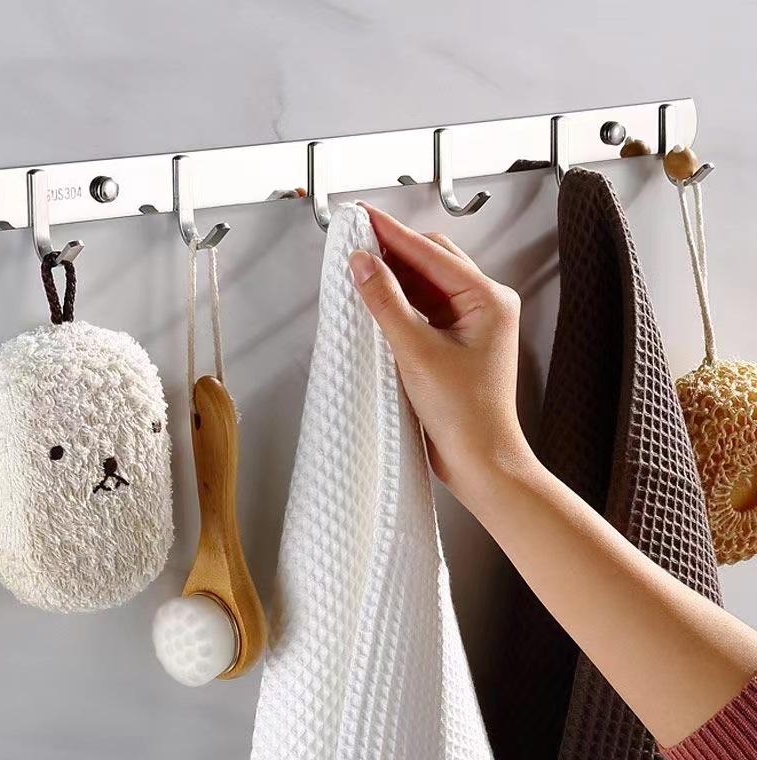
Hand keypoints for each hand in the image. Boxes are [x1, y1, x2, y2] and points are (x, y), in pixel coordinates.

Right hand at [349, 203, 535, 511]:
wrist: (480, 460)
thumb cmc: (465, 414)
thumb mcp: (416, 352)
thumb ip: (386, 303)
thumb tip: (362, 264)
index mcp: (487, 299)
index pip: (431, 253)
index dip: (392, 233)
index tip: (362, 216)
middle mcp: (484, 306)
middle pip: (431, 262)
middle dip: (393, 251)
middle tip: (356, 240)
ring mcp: (471, 324)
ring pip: (426, 285)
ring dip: (394, 277)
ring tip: (359, 268)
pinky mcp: (456, 343)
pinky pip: (424, 310)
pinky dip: (400, 303)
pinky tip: (376, 301)